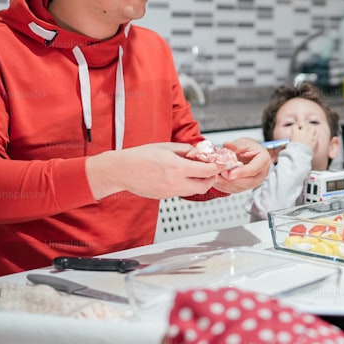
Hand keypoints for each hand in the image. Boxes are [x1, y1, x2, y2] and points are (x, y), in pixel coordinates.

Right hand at [86, 142, 227, 199]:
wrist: (122, 170)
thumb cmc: (141, 156)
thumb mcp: (166, 147)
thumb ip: (185, 150)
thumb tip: (198, 152)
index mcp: (178, 167)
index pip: (207, 170)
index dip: (217, 167)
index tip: (221, 163)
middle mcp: (176, 182)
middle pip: (205, 185)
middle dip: (212, 178)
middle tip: (212, 170)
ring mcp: (170, 192)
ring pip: (195, 191)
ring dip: (200, 182)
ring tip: (197, 172)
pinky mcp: (165, 196)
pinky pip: (182, 192)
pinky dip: (187, 185)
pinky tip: (181, 176)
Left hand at [213, 137, 269, 193]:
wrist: (250, 152)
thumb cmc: (249, 147)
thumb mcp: (243, 142)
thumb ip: (236, 145)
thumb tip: (227, 145)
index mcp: (264, 160)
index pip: (253, 169)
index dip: (241, 172)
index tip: (229, 174)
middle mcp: (262, 173)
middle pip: (248, 181)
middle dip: (232, 180)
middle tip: (220, 175)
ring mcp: (255, 182)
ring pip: (241, 187)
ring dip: (227, 184)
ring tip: (215, 178)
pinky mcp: (247, 186)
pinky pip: (236, 190)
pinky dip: (225, 187)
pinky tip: (217, 182)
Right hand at [289, 123, 318, 149]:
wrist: (299, 155)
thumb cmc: (293, 151)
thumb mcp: (288, 145)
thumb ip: (289, 142)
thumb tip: (286, 143)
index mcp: (295, 133)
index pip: (295, 126)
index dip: (296, 127)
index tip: (297, 129)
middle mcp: (302, 133)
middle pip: (305, 125)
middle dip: (304, 127)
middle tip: (304, 130)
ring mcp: (309, 136)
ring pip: (312, 128)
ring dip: (311, 129)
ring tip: (310, 132)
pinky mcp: (314, 140)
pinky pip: (317, 134)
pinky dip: (316, 134)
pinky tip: (314, 136)